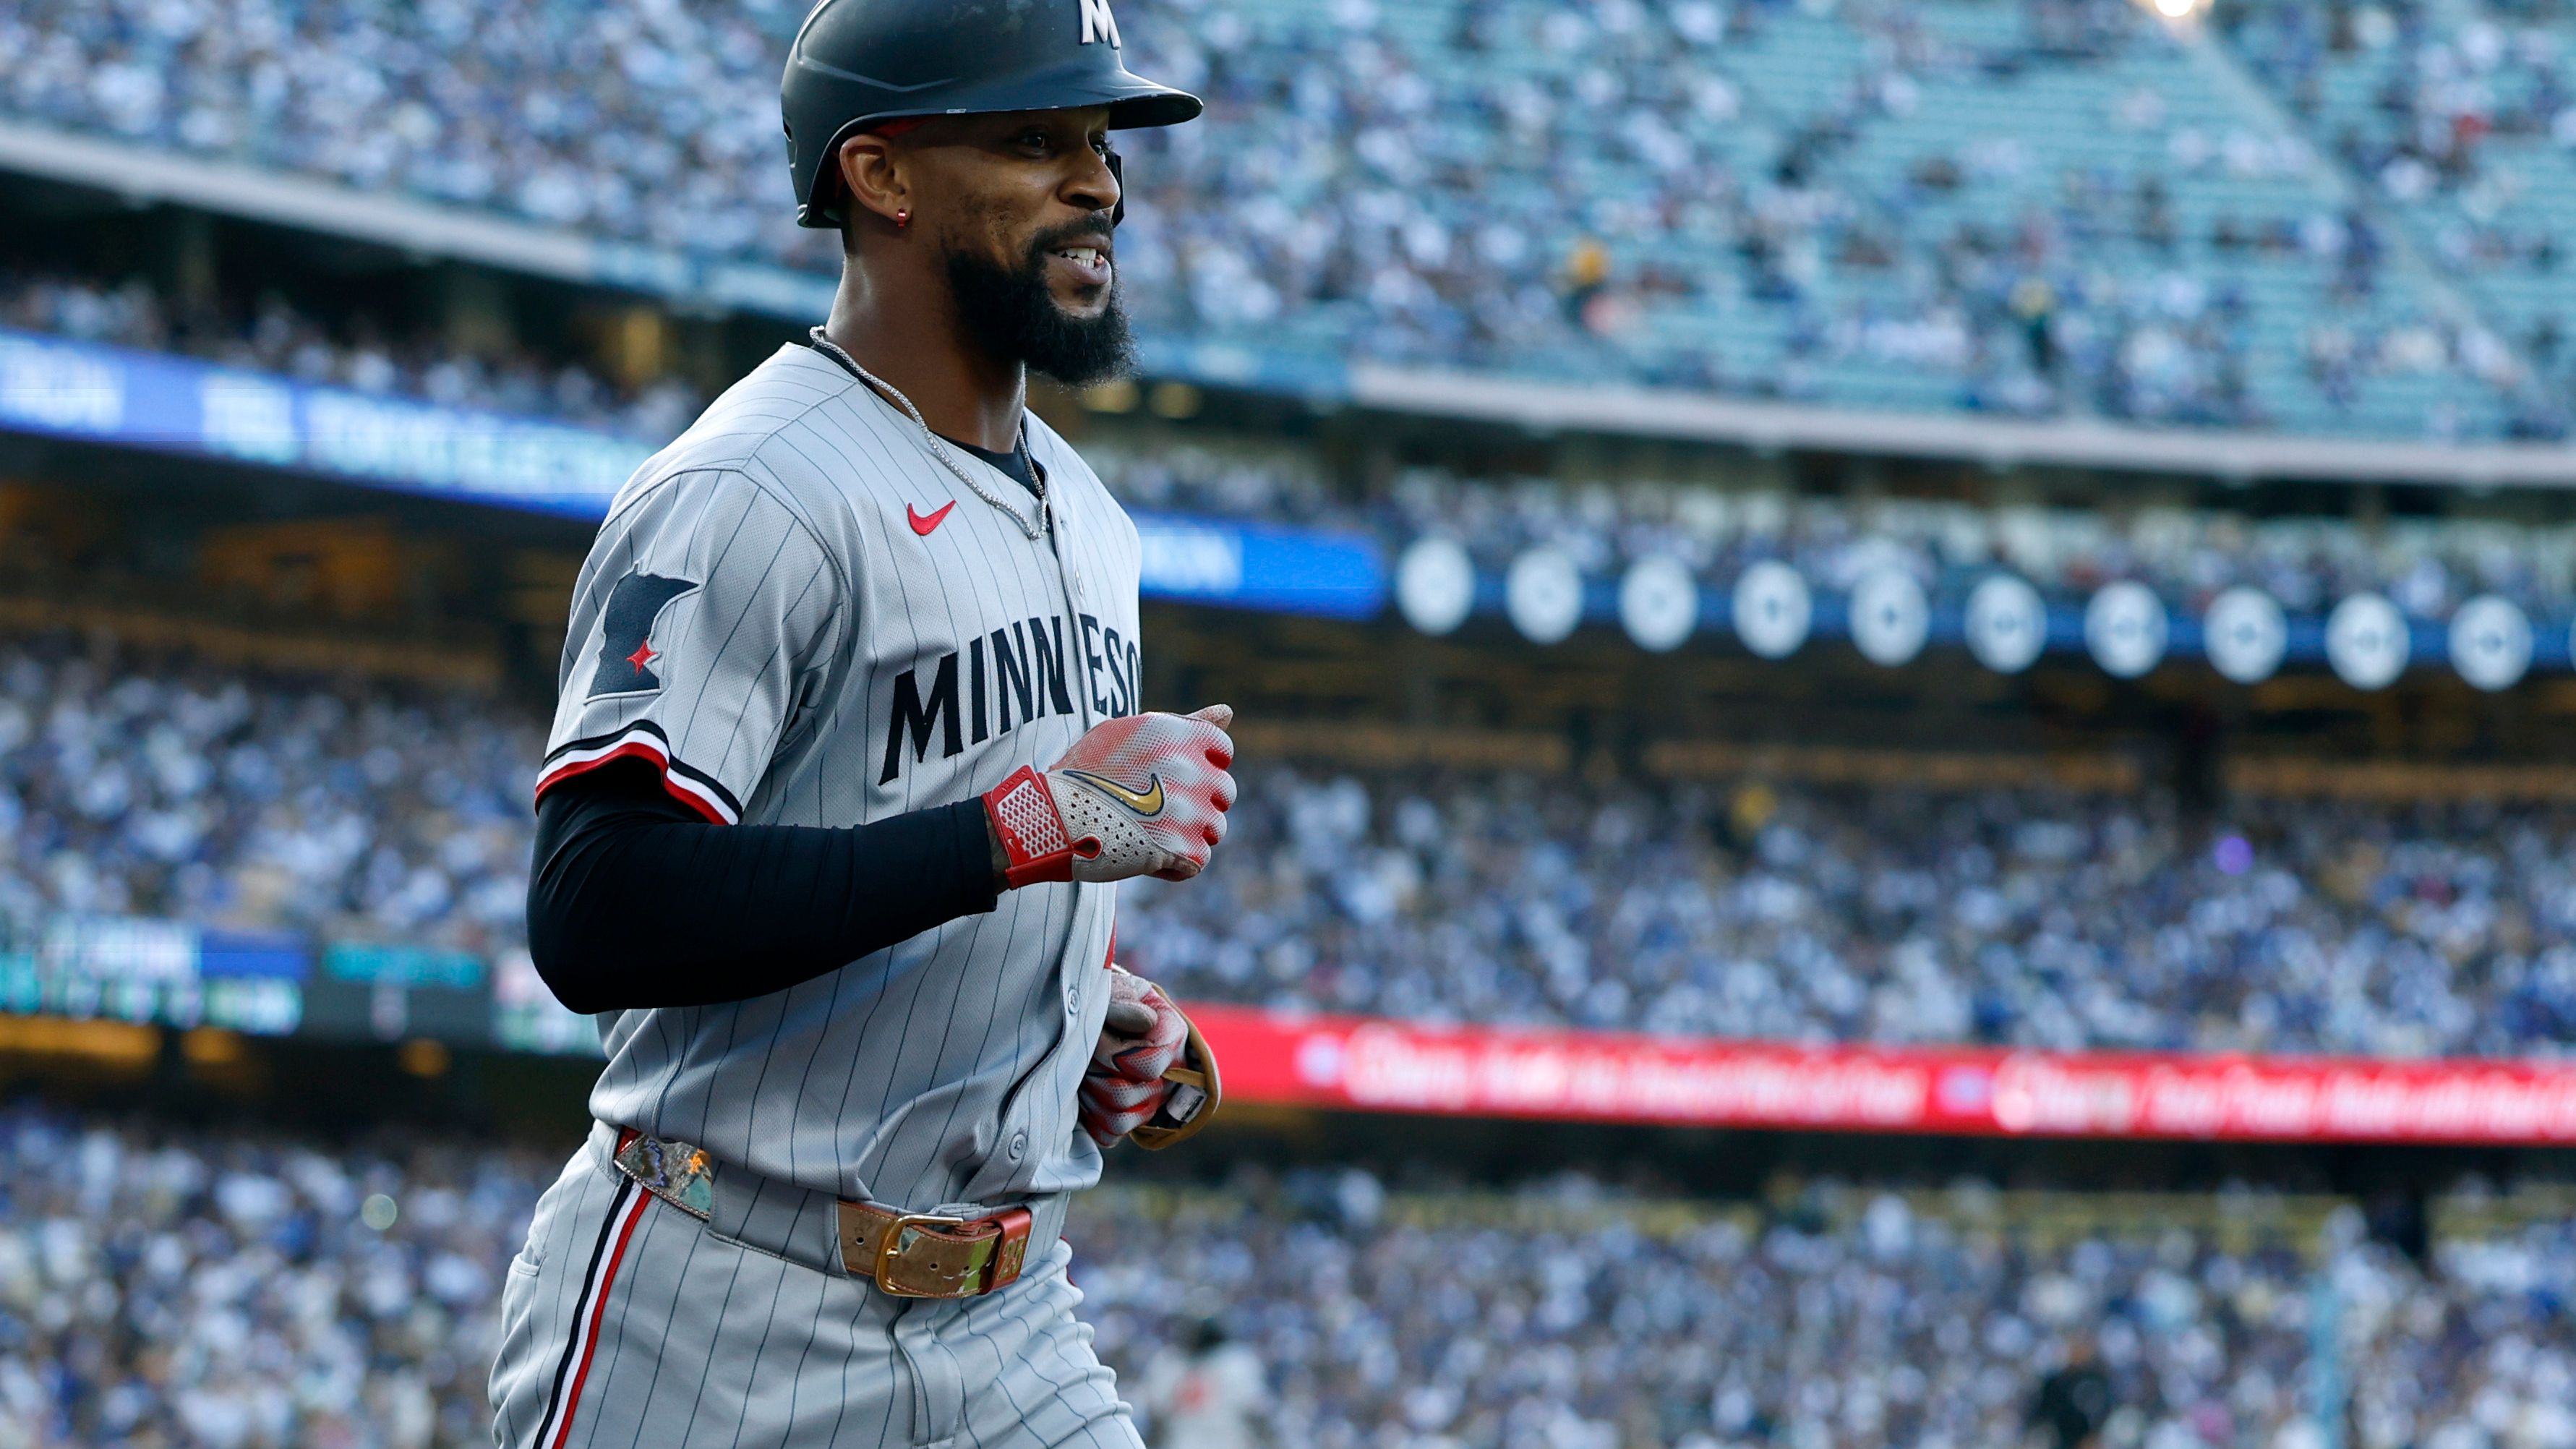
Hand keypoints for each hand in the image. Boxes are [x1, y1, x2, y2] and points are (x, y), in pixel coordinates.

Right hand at [983, 706, 1235, 888]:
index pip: (1223, 752)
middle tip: (1157, 809)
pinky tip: (1148, 855)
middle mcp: (1191, 769)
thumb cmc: (1085, 772)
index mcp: (1179, 735)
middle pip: (1224, 793)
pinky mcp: (1182, 849)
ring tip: (1151, 832)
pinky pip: (1199, 860)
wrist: (1051, 818)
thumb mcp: (1128, 733)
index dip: (1202, 766)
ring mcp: (1190, 811)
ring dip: (1190, 834)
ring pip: (1216, 829)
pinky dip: (1177, 864)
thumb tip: (1229, 713)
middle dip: (1199, 803)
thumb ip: (1184, 724)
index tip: (1175, 779)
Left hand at [1079, 966, 1191, 1146]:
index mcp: (1172, 1036)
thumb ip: (1121, 1004)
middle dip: (1094, 1072)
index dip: (1114, 1054)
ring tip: (1082, 1070)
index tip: (1097, 1034)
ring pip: (1118, 1119)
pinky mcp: (1130, 1119)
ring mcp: (1151, 1100)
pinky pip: (1109, 1134)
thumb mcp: (1112, 991)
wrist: (1097, 1014)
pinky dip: (1091, 1116)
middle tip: (1082, 1051)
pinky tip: (1085, 1091)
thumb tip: (1145, 1022)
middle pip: (1126, 1096)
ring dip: (1090, 1094)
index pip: (1148, 1066)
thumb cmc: (1106, 1001)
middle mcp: (1170, 1073)